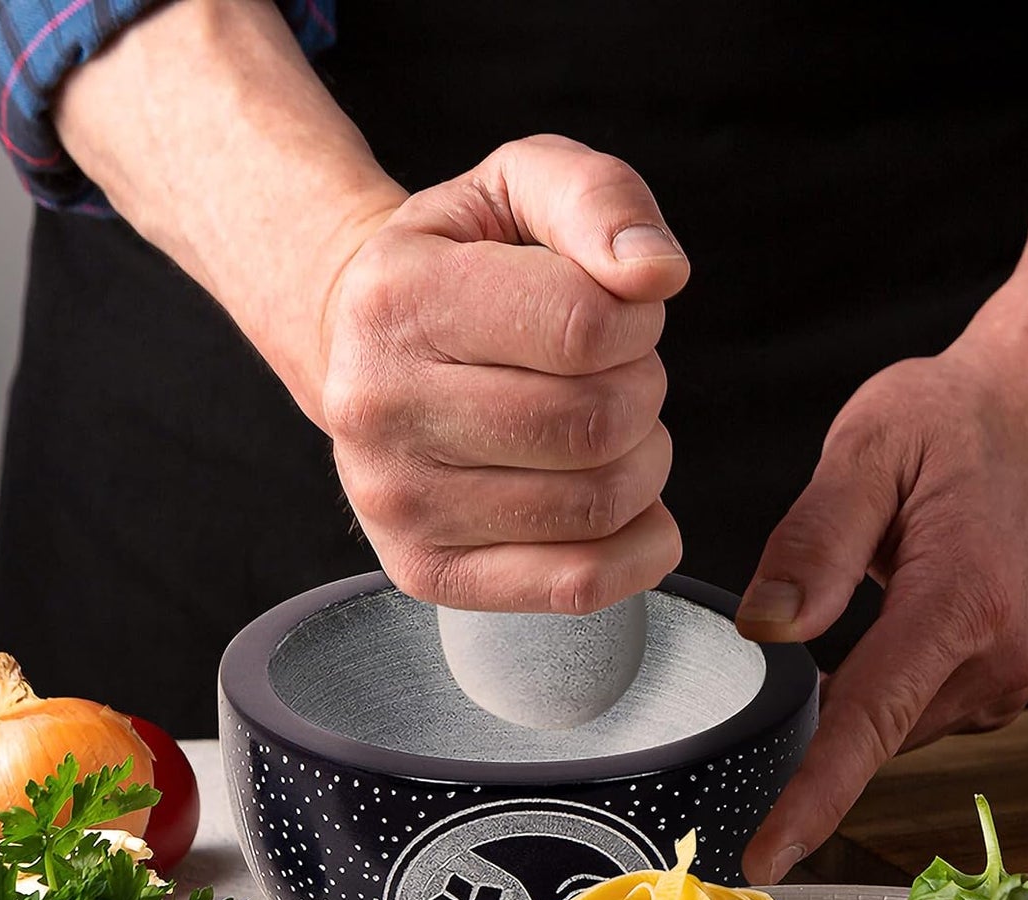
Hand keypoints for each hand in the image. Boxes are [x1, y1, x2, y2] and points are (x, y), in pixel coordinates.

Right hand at [320, 135, 690, 612]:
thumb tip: (656, 273)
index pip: (585, 326)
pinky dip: (638, 547)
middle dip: (643, 391)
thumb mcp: (520, 188)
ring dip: (643, 463)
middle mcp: (380, 410)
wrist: (371, 352)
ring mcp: (397, 504)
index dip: (637, 318)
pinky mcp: (425, 573)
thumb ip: (601, 199)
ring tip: (604, 430)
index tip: (615, 312)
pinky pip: (579, 584)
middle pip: (597, 422)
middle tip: (614, 374)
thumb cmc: (464, 269)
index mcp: (397, 299)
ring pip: (598, 504)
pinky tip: (622, 504)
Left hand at [735, 311, 1027, 884]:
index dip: (812, 799)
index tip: (766, 858)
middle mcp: (999, 653)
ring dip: (864, 685)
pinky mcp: (1015, 674)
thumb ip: (815, 539)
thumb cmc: (971, 416)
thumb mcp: (873, 445)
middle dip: (822, 714)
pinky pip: (929, 706)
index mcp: (960, 601)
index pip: (868, 723)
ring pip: (900, 721)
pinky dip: (896, 682)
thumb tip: (766, 626)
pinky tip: (899, 616)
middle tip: (796, 631)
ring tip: (874, 586)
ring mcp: (1016, 670)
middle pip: (874, 729)